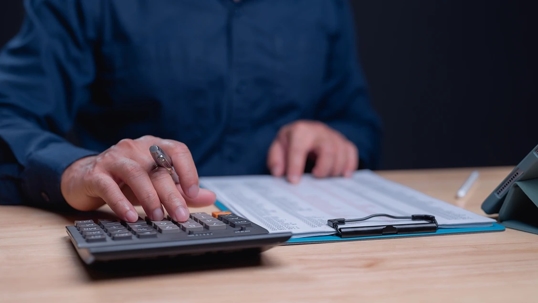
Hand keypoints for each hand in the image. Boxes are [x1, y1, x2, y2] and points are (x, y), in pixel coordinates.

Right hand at [60, 135, 215, 221]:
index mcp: (153, 146)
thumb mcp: (156, 184)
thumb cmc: (125, 180)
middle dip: (172, 194)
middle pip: (158, 169)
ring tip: (157, 216)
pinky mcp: (94, 173)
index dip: (188, 170)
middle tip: (180, 216)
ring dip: (149, 197)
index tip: (193, 193)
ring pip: (135, 174)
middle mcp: (135, 148)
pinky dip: (120, 202)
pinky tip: (129, 217)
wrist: (83, 177)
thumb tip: (210, 198)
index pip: (177, 150)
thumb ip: (182, 190)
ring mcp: (113, 158)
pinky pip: (108, 186)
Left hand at [267, 120, 357, 182]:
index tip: (294, 181)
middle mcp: (319, 131)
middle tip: (316, 177)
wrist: (304, 131)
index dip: (296, 165)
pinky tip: (343, 176)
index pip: (299, 148)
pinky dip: (349, 165)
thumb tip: (279, 173)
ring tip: (326, 178)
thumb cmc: (291, 142)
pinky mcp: (343, 142)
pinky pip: (351, 152)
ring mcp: (334, 136)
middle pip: (329, 150)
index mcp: (300, 131)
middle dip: (323, 168)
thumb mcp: (278, 147)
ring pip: (342, 153)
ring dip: (335, 170)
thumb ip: (276, 159)